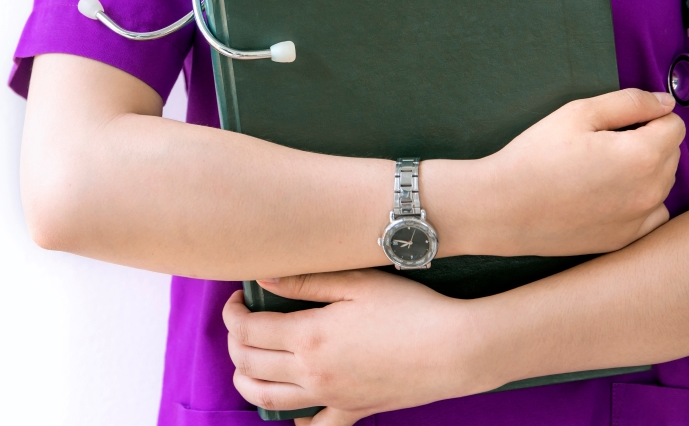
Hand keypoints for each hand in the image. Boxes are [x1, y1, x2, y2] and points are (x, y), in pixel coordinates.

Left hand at [224, 272, 494, 424]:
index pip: (247, 330)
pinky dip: (297, 423)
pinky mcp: (355, 410)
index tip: (238, 298)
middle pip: (249, 363)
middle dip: (234, 341)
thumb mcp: (356, 282)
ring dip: (247, 379)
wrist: (456, 349)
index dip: (233, 313)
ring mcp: (332, 397)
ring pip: (267, 398)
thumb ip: (304, 280)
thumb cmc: (410, 308)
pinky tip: (293, 411)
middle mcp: (313, 372)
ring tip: (250, 359)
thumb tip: (263, 278)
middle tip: (243, 322)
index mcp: (309, 336)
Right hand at [464, 89, 683, 256]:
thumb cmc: (533, 158)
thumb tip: (664, 103)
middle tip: (600, 144)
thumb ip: (628, 102)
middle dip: (646, 142)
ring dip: (643, 171)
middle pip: (670, 154)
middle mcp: (650, 191)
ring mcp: (639, 219)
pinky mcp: (625, 239)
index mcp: (642, 155)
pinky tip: (604, 195)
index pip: (674, 125)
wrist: (502, 207)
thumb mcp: (576, 114)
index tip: (619, 122)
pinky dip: (637, 202)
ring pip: (661, 183)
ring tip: (598, 169)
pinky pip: (651, 213)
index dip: (648, 117)